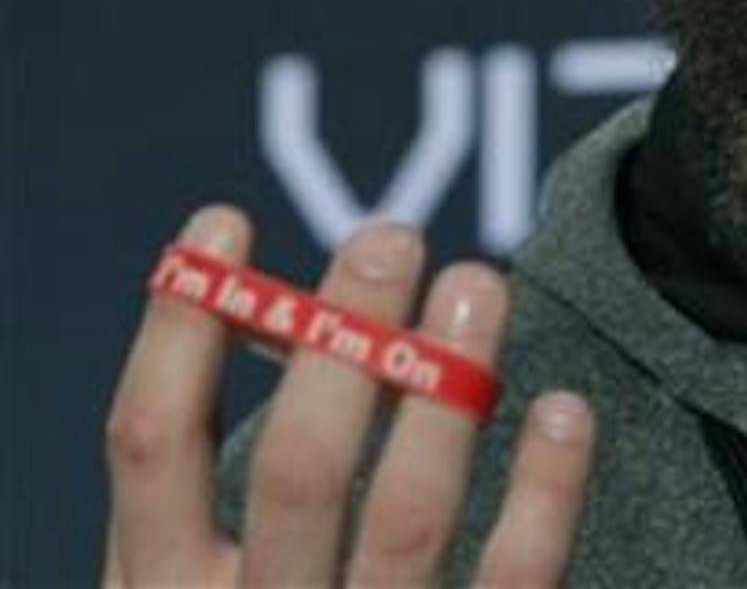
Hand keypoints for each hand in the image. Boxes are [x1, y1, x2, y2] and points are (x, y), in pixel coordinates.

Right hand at [105, 205, 594, 584]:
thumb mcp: (202, 588)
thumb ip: (222, 496)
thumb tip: (289, 322)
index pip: (148, 447)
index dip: (180, 326)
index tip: (225, 224)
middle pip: (295, 470)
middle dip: (343, 341)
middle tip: (391, 234)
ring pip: (405, 519)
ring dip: (448, 391)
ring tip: (482, 283)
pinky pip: (512, 585)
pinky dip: (546, 495)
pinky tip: (569, 408)